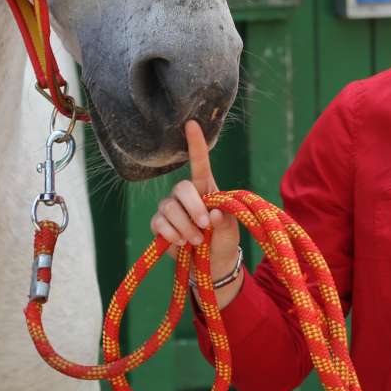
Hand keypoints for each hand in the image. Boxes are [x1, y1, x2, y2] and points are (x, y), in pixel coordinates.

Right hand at [150, 120, 243, 304]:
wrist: (212, 266)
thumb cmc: (224, 241)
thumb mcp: (231, 230)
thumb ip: (225, 221)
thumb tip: (213, 213)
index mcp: (206, 188)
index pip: (200, 163)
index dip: (196, 144)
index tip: (192, 124)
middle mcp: (186, 195)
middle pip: (182, 188)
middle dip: (193, 207)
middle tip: (204, 226)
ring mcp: (170, 208)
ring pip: (169, 208)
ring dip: (184, 226)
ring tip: (196, 240)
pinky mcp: (159, 225)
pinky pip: (159, 223)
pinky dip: (172, 235)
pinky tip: (181, 243)